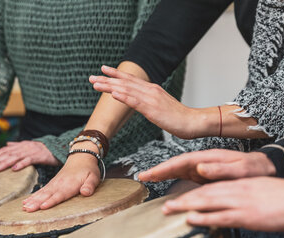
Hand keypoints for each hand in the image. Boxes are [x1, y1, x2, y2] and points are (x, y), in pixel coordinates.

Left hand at [0, 141, 59, 171]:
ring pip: (15, 157)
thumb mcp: (28, 146)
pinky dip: (21, 164)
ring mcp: (31, 151)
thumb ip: (17, 145)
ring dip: (5, 163)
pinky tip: (14, 169)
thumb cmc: (42, 149)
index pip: (4, 150)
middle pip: (7, 153)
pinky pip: (28, 160)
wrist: (57, 147)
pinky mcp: (39, 156)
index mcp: (20, 145)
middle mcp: (24, 147)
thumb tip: (7, 144)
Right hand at [22, 153, 100, 211]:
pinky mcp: (52, 184)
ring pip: (42, 193)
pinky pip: (41, 191)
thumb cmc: (89, 169)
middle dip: (37, 202)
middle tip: (28, 209)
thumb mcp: (94, 177)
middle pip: (47, 195)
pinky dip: (33, 196)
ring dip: (32, 200)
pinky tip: (25, 202)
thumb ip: (90, 185)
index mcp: (70, 184)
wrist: (81, 157)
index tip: (43, 206)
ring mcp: (54, 184)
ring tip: (24, 207)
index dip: (51, 201)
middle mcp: (59, 184)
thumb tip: (86, 192)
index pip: (59, 194)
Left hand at [90, 66, 205, 138]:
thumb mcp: (161, 106)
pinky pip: (136, 102)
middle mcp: (150, 91)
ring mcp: (151, 99)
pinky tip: (114, 94)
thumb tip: (139, 102)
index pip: (130, 79)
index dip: (116, 74)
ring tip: (96, 84)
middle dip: (107, 79)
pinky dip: (124, 97)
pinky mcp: (152, 109)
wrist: (192, 122)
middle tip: (91, 77)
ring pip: (127, 90)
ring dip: (110, 86)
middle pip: (125, 82)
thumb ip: (149, 102)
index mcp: (152, 90)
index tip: (102, 70)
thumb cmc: (178, 117)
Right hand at [138, 149, 275, 183]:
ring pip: (181, 172)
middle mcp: (205, 161)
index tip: (150, 173)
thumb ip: (221, 168)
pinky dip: (176, 181)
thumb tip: (199, 167)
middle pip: (177, 165)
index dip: (164, 167)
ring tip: (149, 181)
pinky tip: (169, 187)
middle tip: (142, 177)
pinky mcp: (209, 177)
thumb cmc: (257, 169)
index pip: (182, 161)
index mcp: (211, 157)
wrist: (269, 168)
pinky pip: (189, 179)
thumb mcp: (242, 169)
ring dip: (165, 176)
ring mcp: (206, 168)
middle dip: (159, 171)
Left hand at [163, 177, 283, 231]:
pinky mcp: (248, 215)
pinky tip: (191, 219)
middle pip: (204, 194)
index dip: (193, 194)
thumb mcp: (262, 194)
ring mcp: (242, 202)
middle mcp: (237, 191)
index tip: (178, 199)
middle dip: (183, 200)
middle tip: (165, 206)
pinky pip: (222, 217)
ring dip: (186, 207)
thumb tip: (233, 210)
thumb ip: (245, 199)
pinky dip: (204, 218)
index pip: (211, 189)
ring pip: (208, 203)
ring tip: (169, 210)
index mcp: (241, 185)